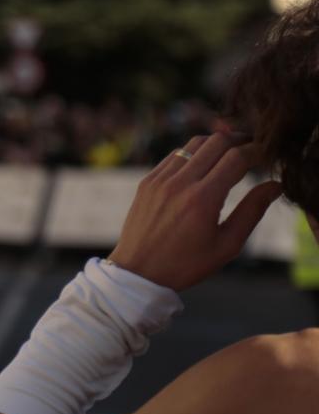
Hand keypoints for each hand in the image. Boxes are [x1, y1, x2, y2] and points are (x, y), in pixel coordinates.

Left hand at [108, 132, 282, 290]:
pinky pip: (175, 155)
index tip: (268, 155)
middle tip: (253, 149)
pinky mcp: (146, 182)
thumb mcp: (227, 245)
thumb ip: (252, 211)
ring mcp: (160, 180)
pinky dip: (193, 153)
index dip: (258, 151)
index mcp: (203, 199)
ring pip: (195, 143)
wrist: (137, 273)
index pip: (238, 157)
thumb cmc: (185, 265)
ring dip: (216, 143)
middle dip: (241, 140)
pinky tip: (203, 164)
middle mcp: (180, 183)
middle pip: (218, 141)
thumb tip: (276, 185)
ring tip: (230, 153)